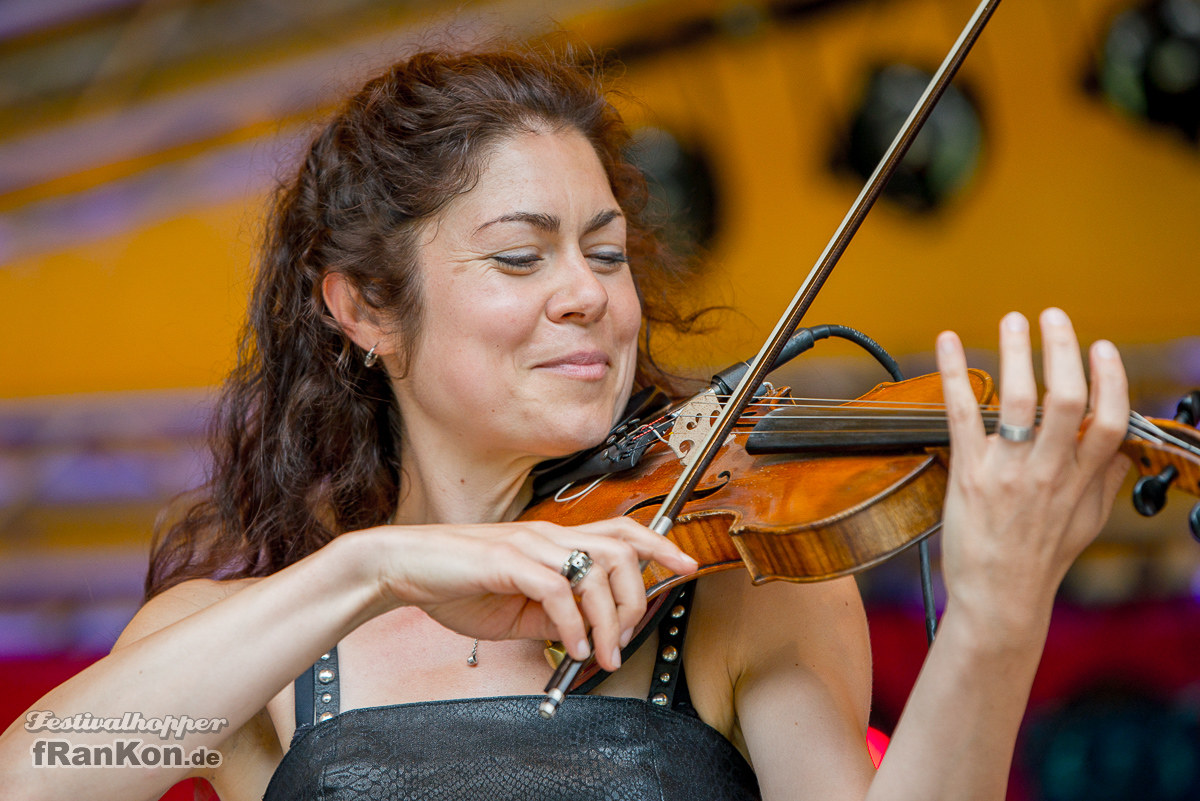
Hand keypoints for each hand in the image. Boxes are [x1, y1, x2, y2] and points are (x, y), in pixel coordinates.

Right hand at [365, 517, 697, 670]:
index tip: (687, 566)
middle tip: (623, 641)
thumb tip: (588, 634)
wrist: (402, 567)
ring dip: (609, 618)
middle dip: (636, 600)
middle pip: (621, 551)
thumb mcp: (516, 607)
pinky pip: (556, 589)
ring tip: (599, 652)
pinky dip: (572, 622)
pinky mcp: (506, 562)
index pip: (621, 530)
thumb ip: (554, 614)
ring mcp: (528, 547)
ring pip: (596, 568)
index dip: (660, 545)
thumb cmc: (455, 582)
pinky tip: (569, 645)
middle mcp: (548, 537)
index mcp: (553, 542)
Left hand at [936, 308, 1130, 639]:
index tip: (1101, 348)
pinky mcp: (967, 473)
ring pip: (1018, 401)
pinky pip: (961, 413)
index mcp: (1079, 480)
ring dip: (1016, 352)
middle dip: (1063, 351)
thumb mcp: (1087, 524)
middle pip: (1066, 400)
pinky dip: (953, 372)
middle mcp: (1046, 472)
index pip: (1108, 421)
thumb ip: (1104, 481)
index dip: (1110, 379)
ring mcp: (1006, 471)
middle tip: (1054, 317)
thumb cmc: (1041, 561)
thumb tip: (1119, 446)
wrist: (998, 598)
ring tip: (1013, 319)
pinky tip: (947, 341)